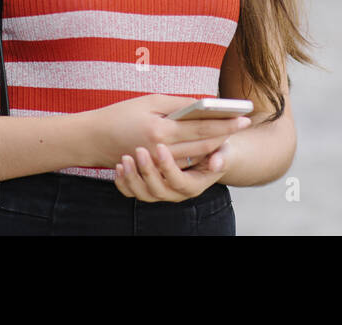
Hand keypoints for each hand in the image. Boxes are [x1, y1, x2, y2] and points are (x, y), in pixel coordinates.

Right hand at [85, 94, 250, 168]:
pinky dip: (198, 154)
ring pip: (195, 156)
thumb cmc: (120, 114)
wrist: (93, 138)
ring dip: (213, 145)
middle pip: (203, 144)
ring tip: (229, 134)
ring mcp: (158, 161)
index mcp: (161, 129)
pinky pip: (183, 162)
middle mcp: (162, 149)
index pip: (201, 126)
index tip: (243, 117)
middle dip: (225, 134)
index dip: (225, 122)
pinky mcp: (155, 167)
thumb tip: (201, 103)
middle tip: (244, 124)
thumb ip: (177, 104)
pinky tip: (208, 146)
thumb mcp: (149, 101)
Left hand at [114, 138, 232, 201]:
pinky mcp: (148, 189)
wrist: (206, 155)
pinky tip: (118, 167)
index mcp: (194, 184)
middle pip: (159, 190)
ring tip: (125, 159)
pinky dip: (123, 182)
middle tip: (139, 150)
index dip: (169, 167)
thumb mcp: (223, 151)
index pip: (180, 182)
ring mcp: (162, 192)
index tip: (160, 147)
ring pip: (143, 194)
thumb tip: (217, 162)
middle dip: (147, 171)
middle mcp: (177, 193)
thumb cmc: (213, 150)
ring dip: (132, 178)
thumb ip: (221, 156)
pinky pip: (132, 192)